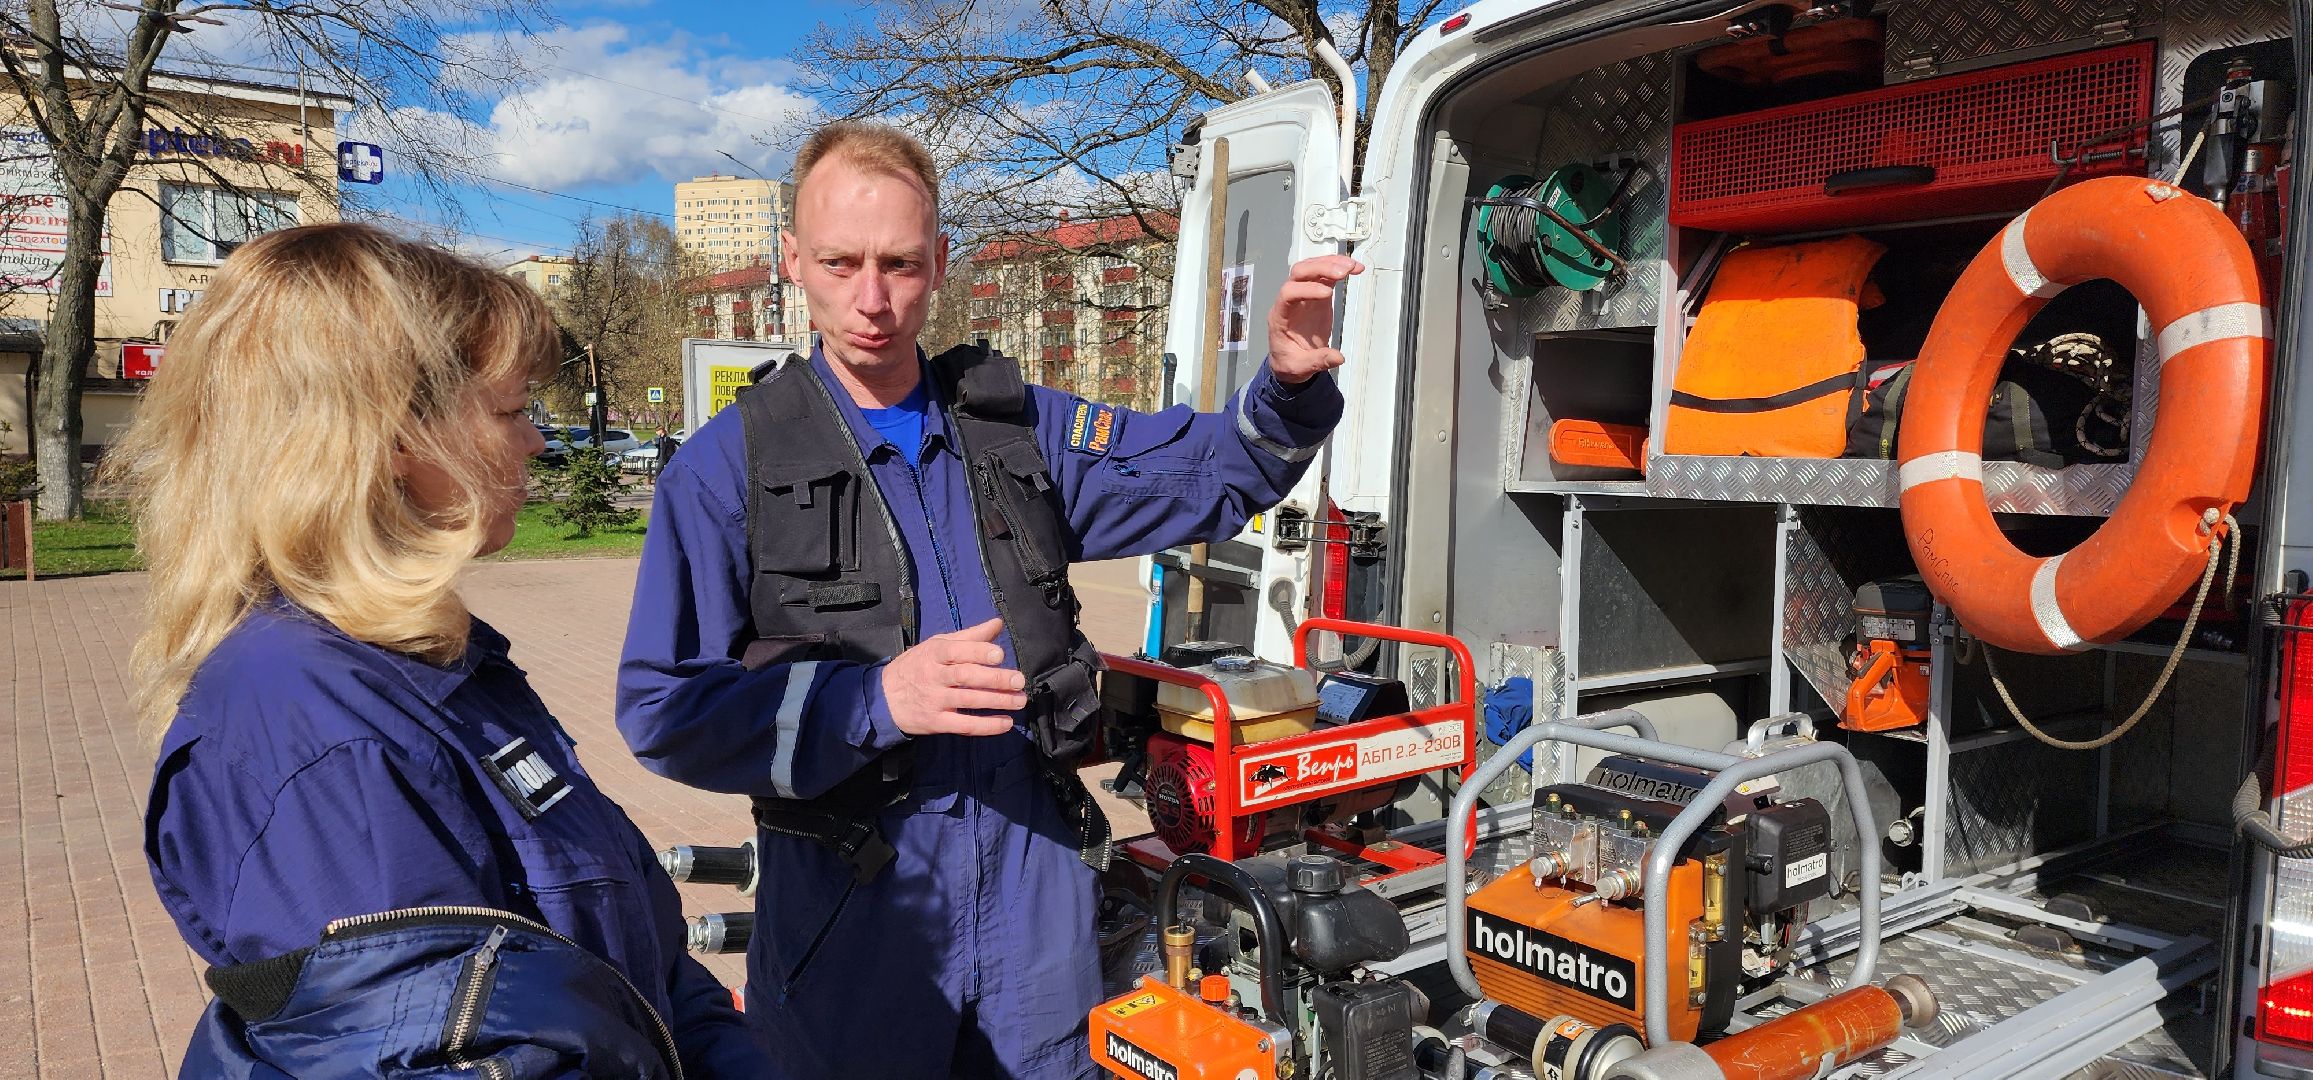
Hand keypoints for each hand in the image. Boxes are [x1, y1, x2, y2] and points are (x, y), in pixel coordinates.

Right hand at [880, 619, 1025, 736]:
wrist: (883, 697)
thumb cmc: (916, 666)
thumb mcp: (937, 644)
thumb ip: (969, 636)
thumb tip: (997, 624)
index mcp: (934, 653)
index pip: (957, 651)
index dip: (979, 652)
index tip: (1000, 655)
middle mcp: (933, 676)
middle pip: (966, 676)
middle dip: (995, 679)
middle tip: (1019, 680)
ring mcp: (934, 700)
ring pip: (968, 700)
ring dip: (997, 701)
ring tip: (1020, 701)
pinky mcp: (936, 722)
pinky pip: (963, 725)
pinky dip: (986, 726)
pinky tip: (1005, 723)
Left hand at [1266, 254, 1365, 383]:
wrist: (1289, 361)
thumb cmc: (1289, 362)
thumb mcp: (1300, 368)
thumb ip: (1318, 361)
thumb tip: (1338, 358)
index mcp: (1280, 316)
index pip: (1288, 293)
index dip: (1307, 290)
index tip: (1327, 294)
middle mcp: (1289, 301)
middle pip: (1299, 273)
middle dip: (1320, 268)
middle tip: (1342, 272)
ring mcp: (1303, 295)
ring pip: (1312, 268)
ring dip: (1331, 264)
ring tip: (1352, 266)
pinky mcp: (1315, 295)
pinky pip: (1325, 276)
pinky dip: (1339, 269)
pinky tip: (1354, 268)